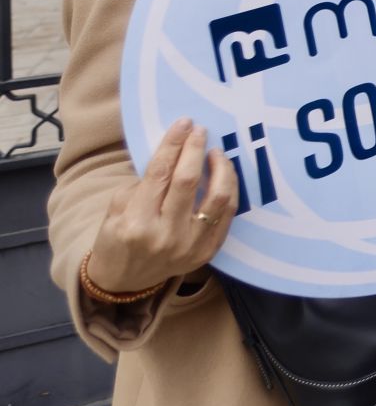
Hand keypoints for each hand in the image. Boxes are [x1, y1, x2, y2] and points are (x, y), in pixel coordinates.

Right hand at [86, 119, 238, 295]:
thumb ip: (141, 184)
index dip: (173, 144)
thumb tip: (173, 154)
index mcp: (136, 222)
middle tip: (200, 131)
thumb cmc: (117, 239)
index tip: (183, 124)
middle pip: (188, 181)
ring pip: (217, 199)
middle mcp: (164, 235)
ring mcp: (190, 246)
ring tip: (217, 153)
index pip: (159, 173)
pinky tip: (224, 176)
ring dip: (221, 169)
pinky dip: (229, 192)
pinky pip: (227, 216)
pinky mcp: (207, 252)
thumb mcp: (115, 211)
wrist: (125, 282)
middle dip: (196, 150)